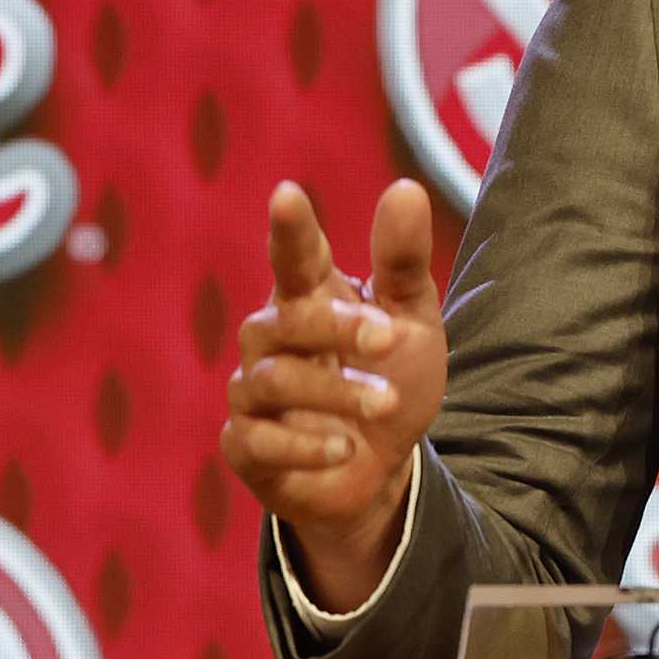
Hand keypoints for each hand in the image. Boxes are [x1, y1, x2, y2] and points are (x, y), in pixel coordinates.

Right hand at [221, 179, 452, 605]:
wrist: (382, 469)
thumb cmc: (391, 379)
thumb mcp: (413, 322)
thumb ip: (403, 262)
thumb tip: (406, 188)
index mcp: (311, 298)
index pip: (295, 257)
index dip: (290, 229)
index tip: (287, 195)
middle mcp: (272, 339)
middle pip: (287, 318)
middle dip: (339, 326)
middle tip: (390, 338)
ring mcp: (252, 392)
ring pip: (274, 380)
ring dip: (336, 390)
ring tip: (386, 405)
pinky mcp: (245, 446)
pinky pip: (257, 439)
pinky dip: (303, 444)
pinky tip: (343, 448)